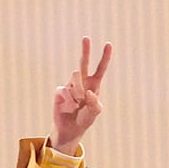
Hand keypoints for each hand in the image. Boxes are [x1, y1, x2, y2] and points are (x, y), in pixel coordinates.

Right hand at [50, 37, 113, 154]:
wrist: (70, 130)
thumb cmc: (84, 119)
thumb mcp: (93, 114)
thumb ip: (94, 104)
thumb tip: (88, 92)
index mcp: (94, 85)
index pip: (100, 69)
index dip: (105, 57)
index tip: (108, 44)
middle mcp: (82, 82)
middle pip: (84, 63)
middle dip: (85, 50)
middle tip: (86, 38)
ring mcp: (70, 85)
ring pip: (75, 77)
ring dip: (78, 91)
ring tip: (77, 104)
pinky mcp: (60, 91)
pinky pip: (64, 90)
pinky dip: (68, 100)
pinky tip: (68, 108)